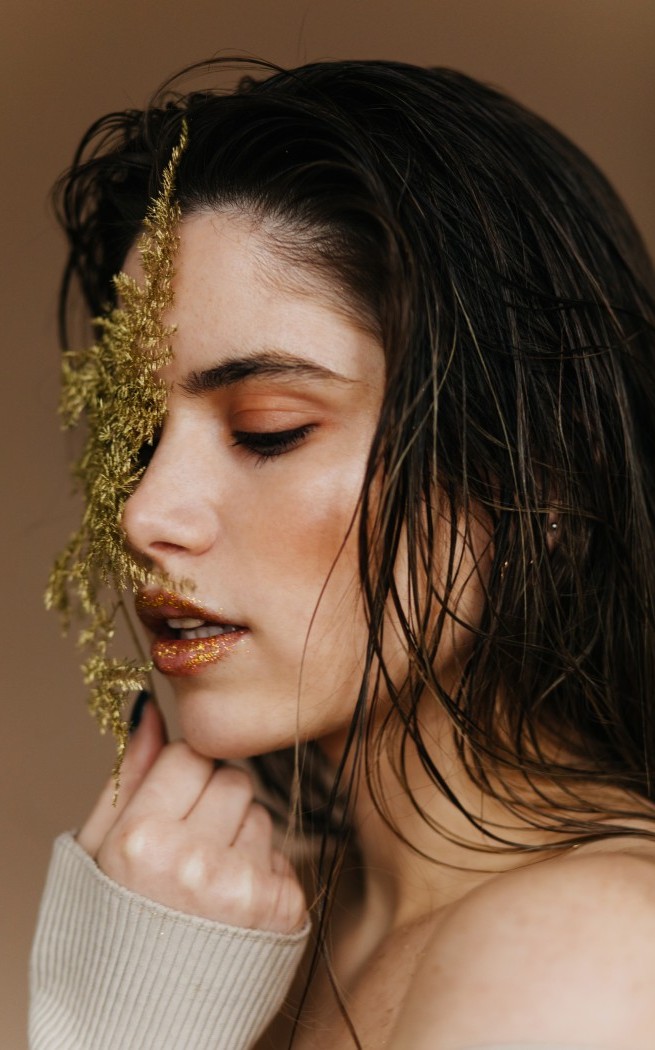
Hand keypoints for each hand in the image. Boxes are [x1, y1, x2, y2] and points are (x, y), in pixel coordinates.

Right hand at [77, 697, 306, 933]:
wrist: (142, 1021)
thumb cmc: (113, 927)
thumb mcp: (98, 851)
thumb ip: (128, 776)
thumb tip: (152, 710)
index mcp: (142, 840)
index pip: (192, 755)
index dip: (185, 778)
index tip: (174, 806)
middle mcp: (195, 862)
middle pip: (234, 779)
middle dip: (216, 803)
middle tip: (191, 847)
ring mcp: (242, 888)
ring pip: (262, 814)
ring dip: (241, 837)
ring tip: (208, 883)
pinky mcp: (282, 911)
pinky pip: (282, 855)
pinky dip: (261, 873)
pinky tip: (231, 907)